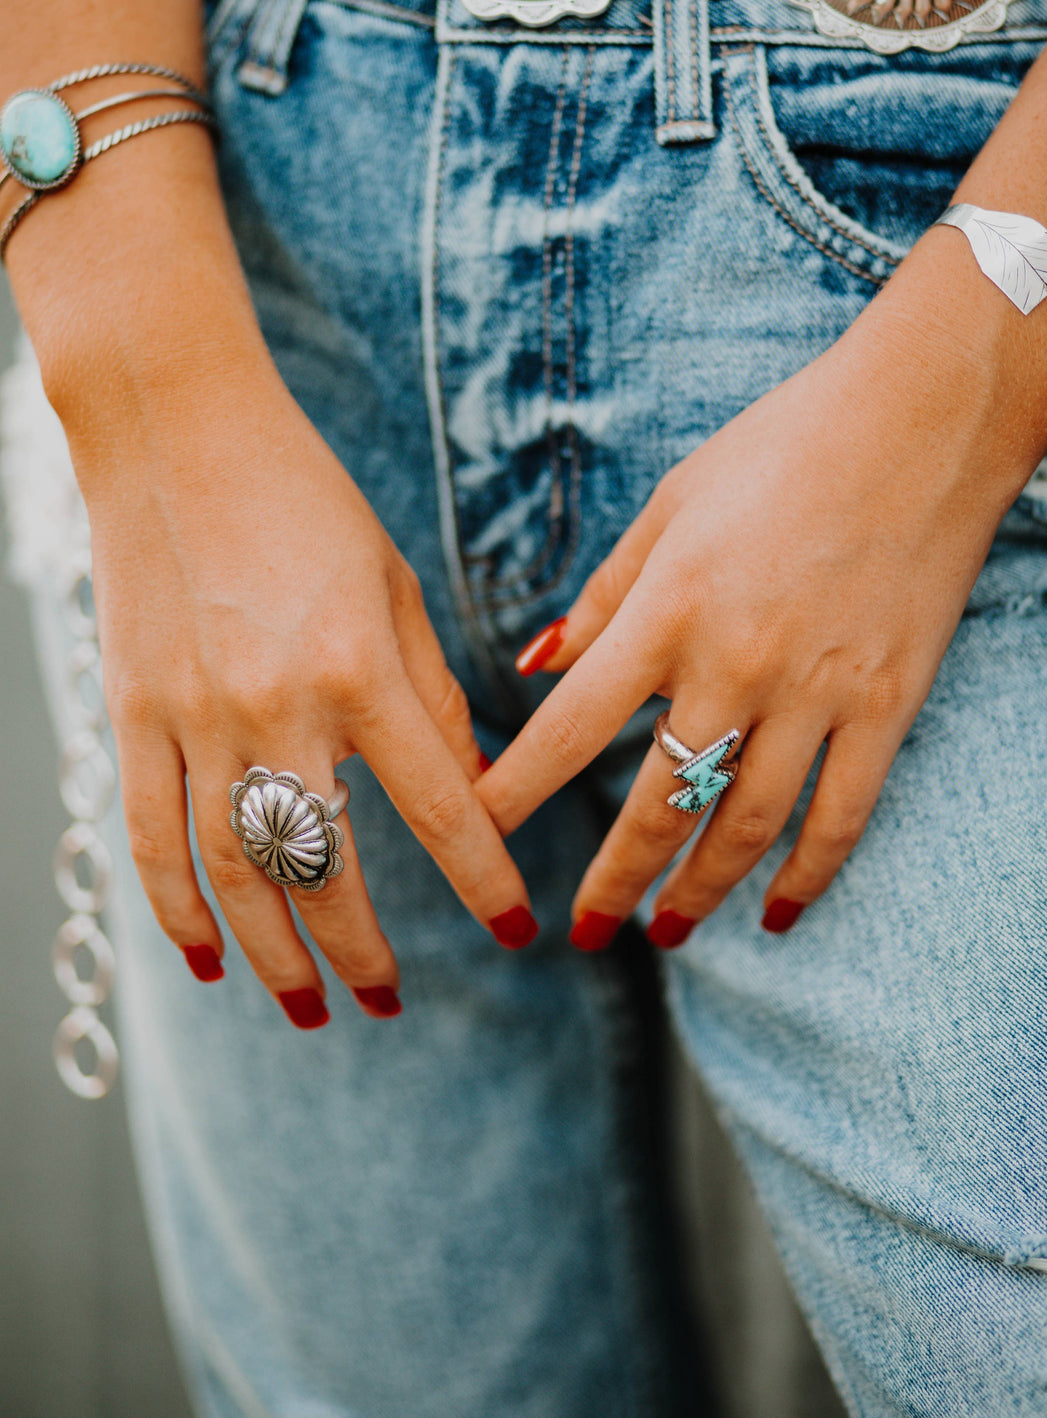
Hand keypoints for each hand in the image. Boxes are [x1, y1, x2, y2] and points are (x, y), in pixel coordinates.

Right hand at [77, 353, 533, 1026]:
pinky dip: (178, 908)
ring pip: (237, 873)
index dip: (484, 882)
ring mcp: (195, 719)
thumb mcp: (396, 586)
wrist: (178, 434)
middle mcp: (277, 708)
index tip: (515, 932)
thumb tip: (467, 783)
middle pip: (327, 868)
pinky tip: (207, 958)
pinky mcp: (135, 715)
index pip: (440, 809)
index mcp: (361, 668)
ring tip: (307, 1008)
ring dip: (275, 955)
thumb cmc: (307, 501)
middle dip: (363, 950)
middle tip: (389, 1001)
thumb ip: (432, 693)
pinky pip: (152, 836)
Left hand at [478, 247, 1046, 946]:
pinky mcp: (887, 704)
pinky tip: (776, 913)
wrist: (920, 420)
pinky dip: (808, 875)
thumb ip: (605, 596)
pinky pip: (841, 815)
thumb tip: (539, 664)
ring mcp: (817, 691)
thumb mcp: (671, 506)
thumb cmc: (780, 449)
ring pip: (745, 825)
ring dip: (699, 890)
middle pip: (658, 802)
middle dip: (612, 878)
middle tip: (584, 932)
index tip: (478, 836)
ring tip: (666, 931)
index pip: (573, 727)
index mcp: (669, 608)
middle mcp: (736, 663)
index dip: (519, 791)